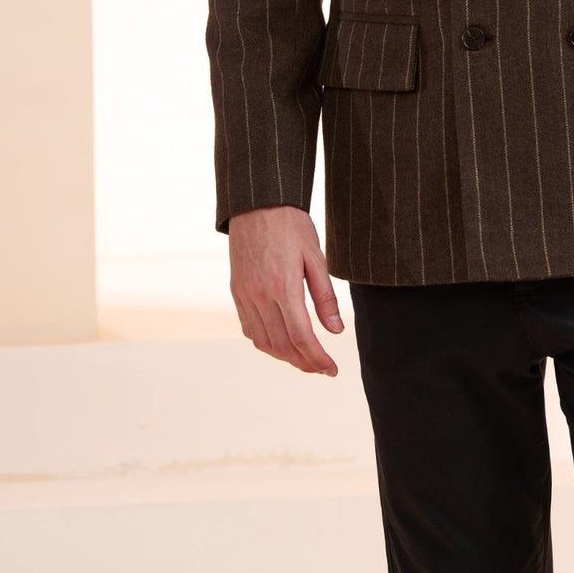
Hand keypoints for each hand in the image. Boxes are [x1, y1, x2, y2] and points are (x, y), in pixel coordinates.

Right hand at [228, 204, 342, 375]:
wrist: (258, 203)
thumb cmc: (291, 225)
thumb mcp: (316, 257)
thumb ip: (325, 297)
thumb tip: (336, 331)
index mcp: (283, 286)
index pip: (302, 337)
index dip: (318, 359)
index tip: (332, 369)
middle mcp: (260, 295)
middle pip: (282, 346)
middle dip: (304, 363)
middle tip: (322, 368)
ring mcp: (245, 295)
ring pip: (264, 342)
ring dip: (285, 357)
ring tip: (305, 359)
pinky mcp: (237, 292)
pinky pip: (250, 329)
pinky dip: (267, 343)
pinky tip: (282, 341)